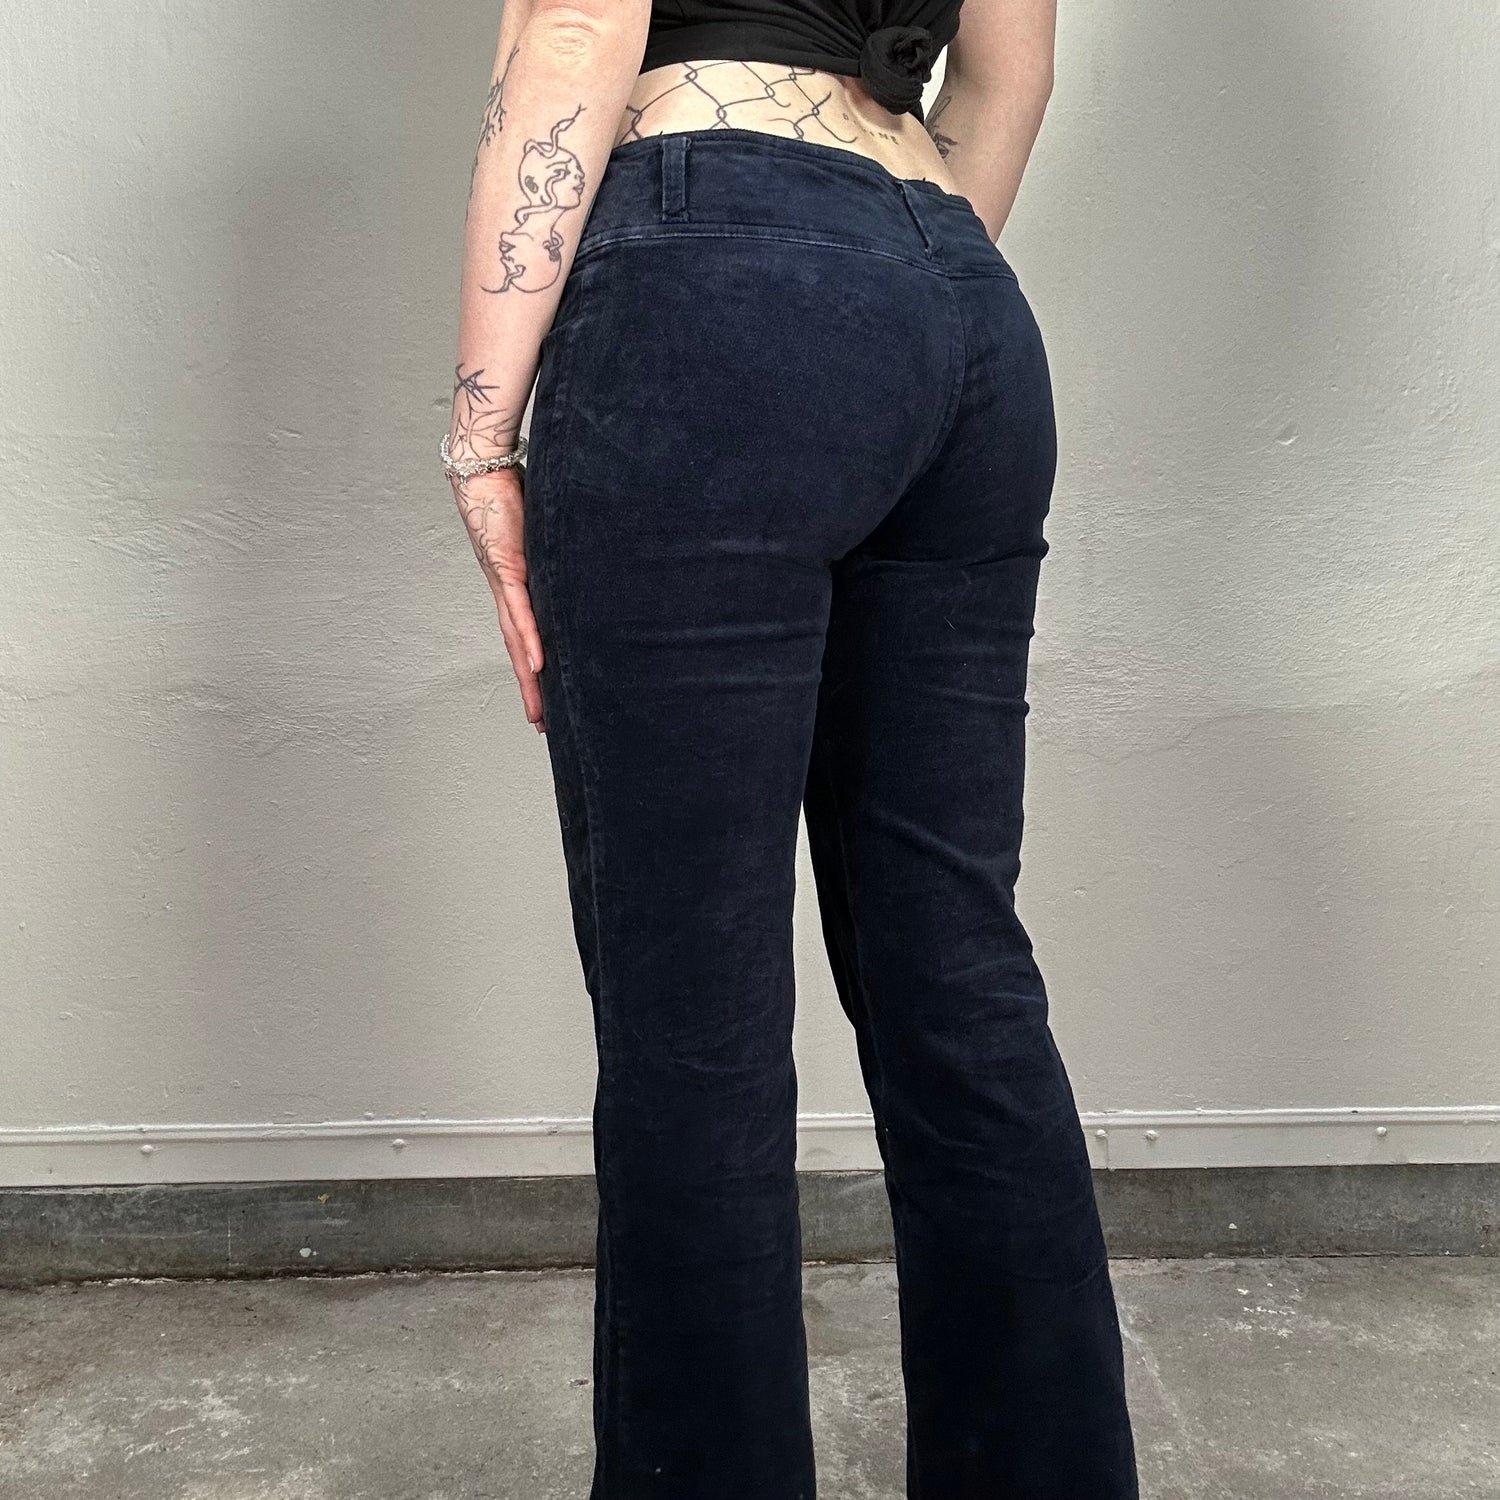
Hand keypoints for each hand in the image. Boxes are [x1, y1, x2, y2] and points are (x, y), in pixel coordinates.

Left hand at [451, 466, 544, 733]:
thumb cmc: (512, 491)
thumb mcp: (541, 529)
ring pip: (518, 642)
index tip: (543, 696)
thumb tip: (584, 549)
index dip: (532, 668)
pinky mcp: (508, 568)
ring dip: (527, 679)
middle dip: (530, 689)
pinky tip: (538, 665)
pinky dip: (530, 640)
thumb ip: (556, 547)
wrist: (482, 467)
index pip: (523, 635)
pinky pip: (521, 612)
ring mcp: (505, 583)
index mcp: (514, 585)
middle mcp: (506, 592)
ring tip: (539, 711)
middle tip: (540, 724)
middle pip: (519, 651)